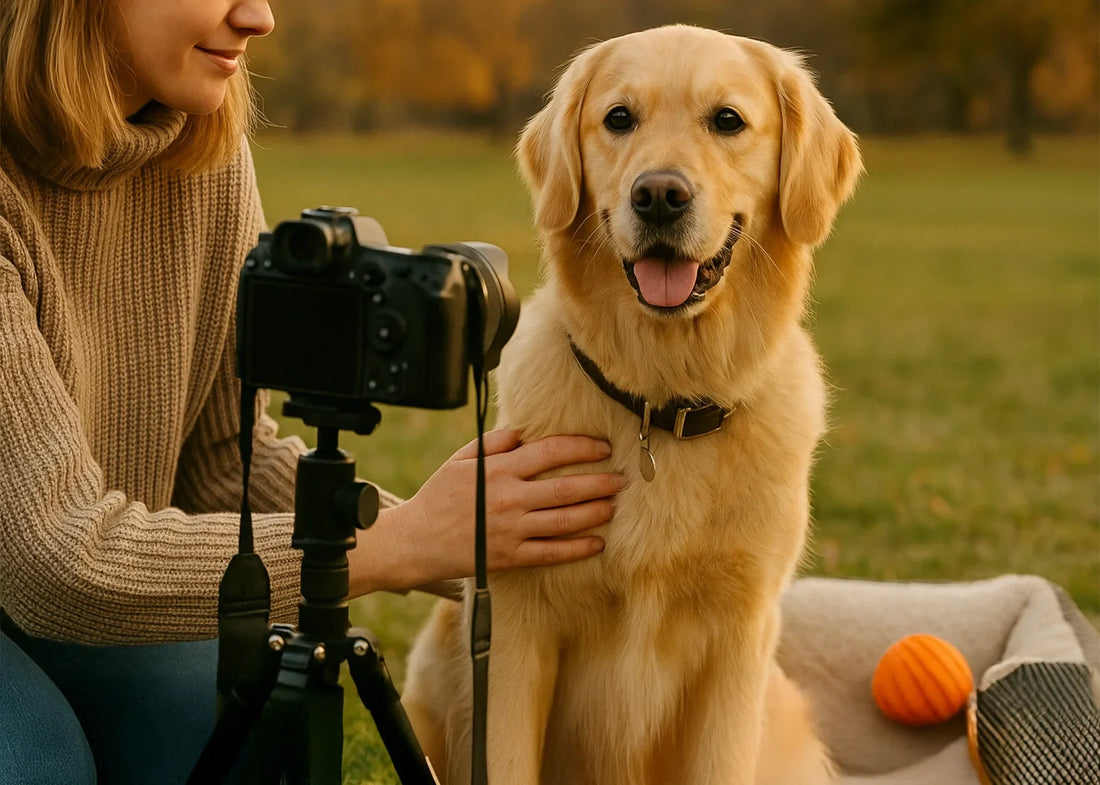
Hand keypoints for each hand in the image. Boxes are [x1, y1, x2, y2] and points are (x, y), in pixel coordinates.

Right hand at [349, 429, 622, 594]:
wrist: (415, 541)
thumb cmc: (437, 497)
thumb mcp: (460, 460)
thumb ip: (493, 444)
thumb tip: (523, 432)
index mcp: (498, 470)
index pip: (549, 452)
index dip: (581, 447)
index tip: (602, 446)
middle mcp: (509, 498)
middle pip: (566, 488)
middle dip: (600, 482)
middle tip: (623, 479)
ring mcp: (512, 530)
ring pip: (565, 520)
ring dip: (595, 512)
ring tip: (613, 506)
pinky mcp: (511, 557)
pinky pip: (552, 553)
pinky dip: (577, 548)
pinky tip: (597, 543)